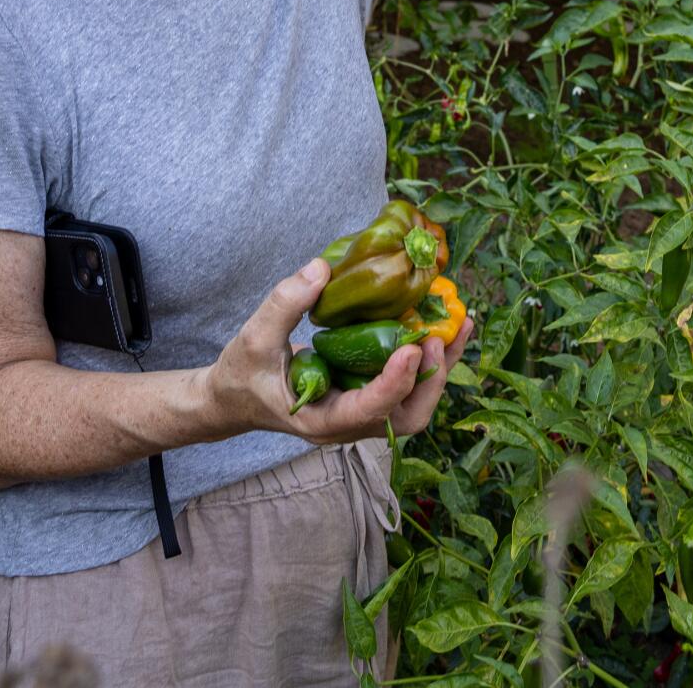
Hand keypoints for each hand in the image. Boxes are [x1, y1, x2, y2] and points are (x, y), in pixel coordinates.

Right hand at [202, 259, 472, 444]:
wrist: (234, 398)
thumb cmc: (242, 374)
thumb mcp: (254, 337)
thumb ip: (285, 303)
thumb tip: (322, 268)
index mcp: (320, 419)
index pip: (367, 412)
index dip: (394, 383)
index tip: (410, 347)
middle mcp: (348, 424)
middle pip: (406, 417)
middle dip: (430, 379)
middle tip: (440, 335)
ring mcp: (361, 413)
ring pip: (414, 404)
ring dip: (439, 368)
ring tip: (459, 326)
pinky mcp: (367, 395)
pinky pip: (407, 386)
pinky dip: (428, 360)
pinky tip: (443, 327)